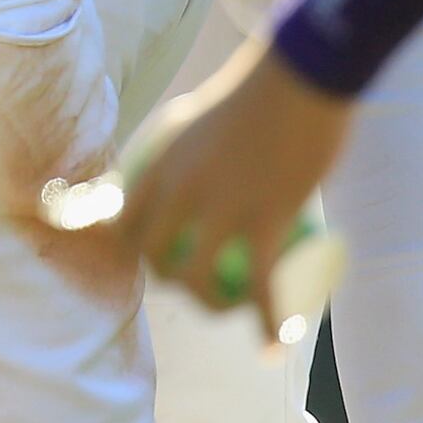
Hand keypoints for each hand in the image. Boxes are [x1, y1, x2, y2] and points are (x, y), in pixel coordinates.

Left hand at [113, 35, 355, 341]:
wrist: (299, 78)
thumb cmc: (253, 93)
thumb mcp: (192, 117)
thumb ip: (176, 150)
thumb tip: (176, 174)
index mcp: (157, 163)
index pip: (123, 222)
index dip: (130, 251)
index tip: (154, 261)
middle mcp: (177, 188)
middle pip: (153, 257)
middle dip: (169, 282)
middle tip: (201, 286)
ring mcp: (219, 207)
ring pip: (199, 279)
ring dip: (213, 307)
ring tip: (236, 312)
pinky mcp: (265, 219)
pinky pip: (259, 286)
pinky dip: (266, 322)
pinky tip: (272, 344)